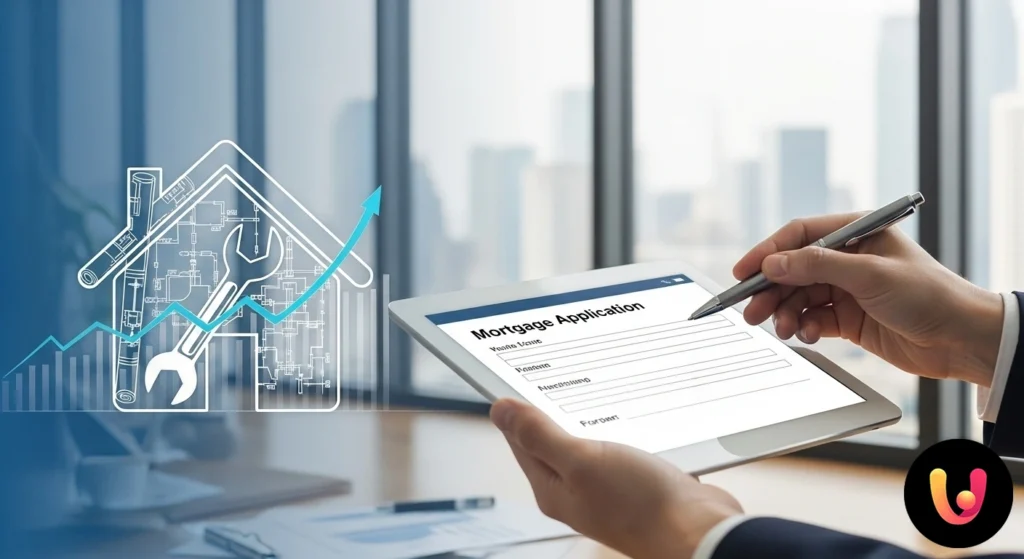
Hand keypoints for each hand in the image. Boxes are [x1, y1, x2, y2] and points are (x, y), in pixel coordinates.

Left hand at [490, 398, 741, 558]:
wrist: (699, 532)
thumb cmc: (642, 505)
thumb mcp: (582, 460)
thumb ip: (541, 435)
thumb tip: (500, 411)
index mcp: (553, 489)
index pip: (521, 441)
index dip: (518, 408)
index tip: (518, 375)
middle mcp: (575, 492)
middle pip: (552, 442)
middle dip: (552, 409)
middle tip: (556, 375)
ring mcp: (605, 489)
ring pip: (587, 443)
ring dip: (589, 417)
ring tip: (591, 388)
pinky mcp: (634, 485)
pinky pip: (618, 450)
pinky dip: (618, 430)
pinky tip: (627, 415)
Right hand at [734, 213, 1003, 386]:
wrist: (960, 339)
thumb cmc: (930, 295)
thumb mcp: (869, 275)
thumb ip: (817, 266)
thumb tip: (774, 263)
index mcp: (856, 233)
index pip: (800, 235)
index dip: (768, 252)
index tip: (744, 272)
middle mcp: (848, 258)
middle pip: (793, 269)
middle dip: (771, 290)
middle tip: (751, 310)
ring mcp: (847, 288)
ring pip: (799, 296)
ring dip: (785, 312)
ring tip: (781, 328)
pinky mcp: (848, 317)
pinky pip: (812, 318)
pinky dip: (804, 327)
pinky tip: (807, 335)